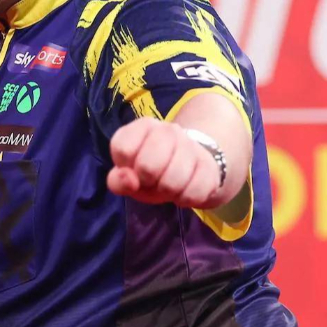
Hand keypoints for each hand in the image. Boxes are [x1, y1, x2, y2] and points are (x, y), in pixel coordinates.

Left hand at [107, 117, 221, 207]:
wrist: (191, 166)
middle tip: (152, 180)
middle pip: (148, 166)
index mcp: (142, 127)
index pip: (123, 148)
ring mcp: (191, 145)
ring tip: (168, 185)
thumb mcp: (128, 176)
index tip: (133, 169)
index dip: (125, 168)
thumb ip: (117, 180)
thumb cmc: (151, 171)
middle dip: (147, 181)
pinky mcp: (209, 165)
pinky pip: (193, 193)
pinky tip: (184, 190)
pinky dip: (184, 199)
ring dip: (167, 192)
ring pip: (172, 182)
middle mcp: (167, 130)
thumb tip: (129, 180)